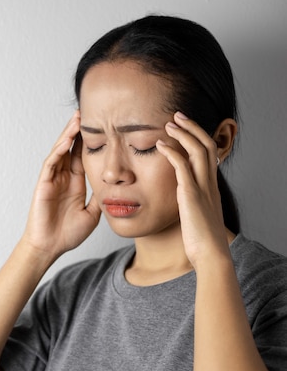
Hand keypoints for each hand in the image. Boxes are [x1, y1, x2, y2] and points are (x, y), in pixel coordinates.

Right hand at [20, 110, 100, 259]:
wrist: (50, 247)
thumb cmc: (67, 234)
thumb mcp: (93, 212)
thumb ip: (101, 197)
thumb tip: (117, 186)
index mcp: (75, 182)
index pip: (84, 155)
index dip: (92, 140)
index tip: (103, 125)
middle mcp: (63, 177)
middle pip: (71, 147)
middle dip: (79, 130)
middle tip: (89, 111)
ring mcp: (52, 179)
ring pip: (60, 151)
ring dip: (68, 134)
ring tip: (77, 118)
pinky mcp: (43, 184)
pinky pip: (51, 164)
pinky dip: (58, 151)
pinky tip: (66, 141)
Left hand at [155, 112, 230, 265]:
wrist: (209, 255)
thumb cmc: (200, 241)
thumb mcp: (195, 216)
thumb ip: (189, 204)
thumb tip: (179, 201)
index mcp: (210, 187)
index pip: (208, 153)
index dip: (197, 137)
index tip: (184, 127)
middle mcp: (209, 183)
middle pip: (206, 145)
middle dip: (192, 127)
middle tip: (177, 115)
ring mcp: (202, 187)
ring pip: (198, 150)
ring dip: (183, 133)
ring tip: (169, 122)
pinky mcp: (191, 194)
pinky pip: (182, 166)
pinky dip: (172, 151)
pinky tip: (160, 144)